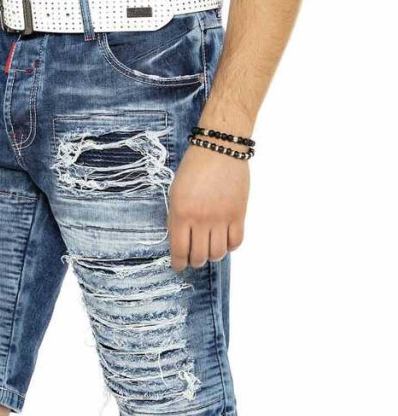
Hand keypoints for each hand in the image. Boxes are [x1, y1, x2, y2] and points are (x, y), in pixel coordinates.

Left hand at [168, 144, 249, 270]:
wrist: (220, 149)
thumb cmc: (194, 169)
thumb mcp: (176, 193)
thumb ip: (176, 219)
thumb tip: (179, 243)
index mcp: (181, 214)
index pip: (179, 250)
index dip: (179, 263)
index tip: (179, 266)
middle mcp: (201, 219)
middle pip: (199, 256)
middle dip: (195, 261)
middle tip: (195, 257)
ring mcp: (221, 218)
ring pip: (218, 253)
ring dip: (213, 255)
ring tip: (210, 248)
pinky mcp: (239, 214)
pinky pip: (236, 242)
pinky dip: (230, 246)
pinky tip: (225, 239)